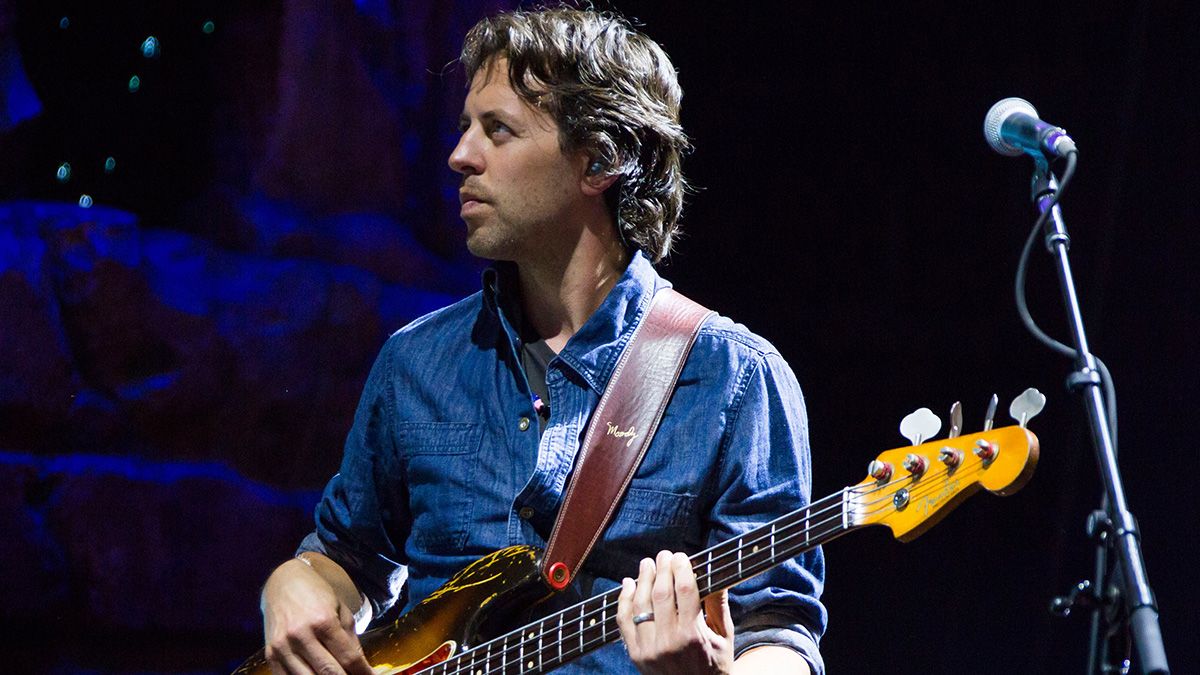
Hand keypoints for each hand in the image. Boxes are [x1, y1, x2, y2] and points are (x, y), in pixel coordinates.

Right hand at [260, 556, 373, 674]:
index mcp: (323, 621)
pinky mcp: (270, 656)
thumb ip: (351, 642)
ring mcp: (283, 647)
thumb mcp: (342, 612)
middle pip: (330, 673)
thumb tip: (363, 669)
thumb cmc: (316, 596)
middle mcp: (301, 635)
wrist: (283, 583)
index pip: (349, 658)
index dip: (364, 673)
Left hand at [616, 550, 734, 673]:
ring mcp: (648, 649)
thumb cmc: (714, 668)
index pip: (685, 590)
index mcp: (693, 635)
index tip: (680, 557)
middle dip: (662, 569)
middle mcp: (668, 641)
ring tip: (646, 565)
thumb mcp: (724, 638)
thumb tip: (718, 575)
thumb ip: (719, 605)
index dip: (681, 568)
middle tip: (663, 555)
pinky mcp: (635, 654)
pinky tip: (629, 584)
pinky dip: (624, 600)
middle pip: (661, 593)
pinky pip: (624, 621)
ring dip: (642, 580)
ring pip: (640, 604)